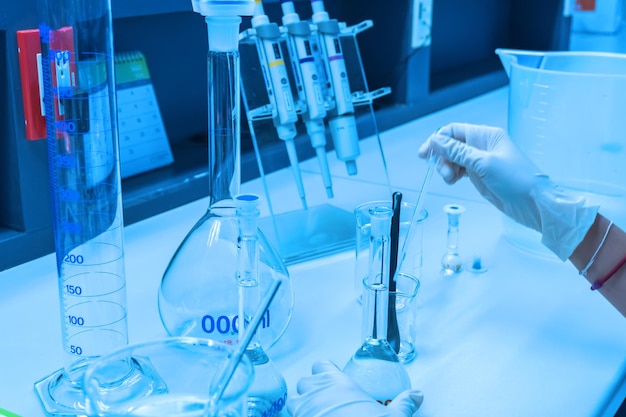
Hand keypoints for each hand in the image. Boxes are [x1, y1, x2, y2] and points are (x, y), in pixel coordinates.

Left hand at [287, 360, 423, 416]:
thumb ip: (404, 403)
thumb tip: (417, 396)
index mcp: (337, 383)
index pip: (321, 365)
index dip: (326, 371)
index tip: (334, 379)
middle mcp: (317, 393)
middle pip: (305, 381)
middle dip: (312, 389)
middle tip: (326, 399)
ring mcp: (304, 411)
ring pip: (294, 401)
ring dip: (303, 405)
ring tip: (318, 412)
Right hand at [418, 123, 597, 259]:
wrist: (533, 203)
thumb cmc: (517, 179)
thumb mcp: (484, 163)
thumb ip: (458, 152)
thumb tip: (436, 141)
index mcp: (486, 136)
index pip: (454, 131)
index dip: (438, 140)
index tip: (425, 153)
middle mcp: (482, 146)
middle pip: (451, 145)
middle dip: (442, 157)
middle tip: (443, 172)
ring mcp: (481, 161)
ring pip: (453, 159)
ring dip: (446, 168)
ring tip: (450, 179)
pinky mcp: (480, 175)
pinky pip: (459, 170)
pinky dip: (453, 175)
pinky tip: (454, 181)